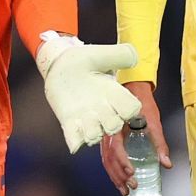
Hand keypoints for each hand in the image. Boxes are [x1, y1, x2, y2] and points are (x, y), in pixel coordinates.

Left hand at [36, 35, 143, 152]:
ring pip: (95, 136)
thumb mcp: (102, 54)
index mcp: (114, 94)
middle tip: (100, 108)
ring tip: (85, 118)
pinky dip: (75, 141)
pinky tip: (74, 126)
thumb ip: (120, 54)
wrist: (60, 65)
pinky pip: (74, 140)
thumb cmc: (83, 60)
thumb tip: (135, 57)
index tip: (119, 99)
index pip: (131, 110)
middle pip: (114, 127)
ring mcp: (86, 118)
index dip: (129, 109)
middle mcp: (103, 110)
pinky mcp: (69, 123)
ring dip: (92, 133)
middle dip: (110, 123)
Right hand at [100, 81, 170, 192]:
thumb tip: (167, 164)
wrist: (133, 90)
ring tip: (124, 191)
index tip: (132, 174)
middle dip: (119, 176)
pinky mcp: (109, 141)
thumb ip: (159, 143)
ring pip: (106, 161)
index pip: (116, 149)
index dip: (123, 163)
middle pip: (109, 160)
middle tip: (131, 188)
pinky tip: (119, 180)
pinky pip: (107, 158)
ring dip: (115, 177)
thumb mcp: (154, 122)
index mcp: (116, 127)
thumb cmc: (143, 104)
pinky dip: (113, 171)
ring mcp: (106, 137)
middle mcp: (107, 134)